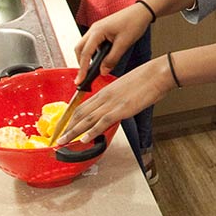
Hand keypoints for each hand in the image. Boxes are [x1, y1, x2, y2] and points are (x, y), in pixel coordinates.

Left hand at [55, 57, 172, 144]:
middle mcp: (105, 96)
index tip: (64, 126)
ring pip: (86, 119)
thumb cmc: (146, 78)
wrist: (157, 73)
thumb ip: (116, 97)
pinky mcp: (121, 109)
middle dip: (67, 127)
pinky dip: (91, 132)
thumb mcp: (126, 87)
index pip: (82, 105)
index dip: (70, 117)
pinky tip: (84, 139)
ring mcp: (112, 103)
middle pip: (80, 113)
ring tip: (63, 141)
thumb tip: (113, 107)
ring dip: (73, 132)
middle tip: (57, 137)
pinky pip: (102, 122)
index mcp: (106, 90)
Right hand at [72, 4, 153, 85]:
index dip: (82, 69)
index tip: (80, 81)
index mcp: (97, 31)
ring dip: (86, 57)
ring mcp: (97, 29)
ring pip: (85, 45)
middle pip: (79, 49)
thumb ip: (112, 59)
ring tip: (91, 70)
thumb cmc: (134, 22)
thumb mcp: (124, 44)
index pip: (85, 53)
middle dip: (81, 63)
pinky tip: (100, 59)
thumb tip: (103, 71)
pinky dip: (93, 52)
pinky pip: (92, 43)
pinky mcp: (102, 30)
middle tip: (84, 77)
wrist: (141, 11)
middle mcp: (94, 29)